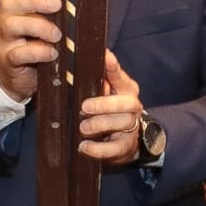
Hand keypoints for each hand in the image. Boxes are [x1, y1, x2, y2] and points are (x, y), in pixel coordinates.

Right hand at [0, 0, 63, 101]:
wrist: (17, 72)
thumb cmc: (33, 36)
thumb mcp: (43, 11)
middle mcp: (7, 15)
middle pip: (10, 0)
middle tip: (56, 3)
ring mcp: (5, 37)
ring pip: (13, 25)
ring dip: (38, 28)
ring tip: (57, 35)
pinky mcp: (8, 58)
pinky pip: (18, 53)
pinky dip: (36, 52)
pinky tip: (50, 52)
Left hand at [78, 51, 143, 166]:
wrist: (124, 141)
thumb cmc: (107, 112)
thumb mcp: (104, 94)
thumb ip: (94, 82)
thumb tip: (74, 65)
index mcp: (125, 89)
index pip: (119, 75)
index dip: (112, 66)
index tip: (104, 57)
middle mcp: (132, 106)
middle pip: (126, 103)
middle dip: (105, 104)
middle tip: (85, 107)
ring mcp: (131, 126)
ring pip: (122, 123)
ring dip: (101, 125)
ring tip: (83, 128)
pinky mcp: (126, 146)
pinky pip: (115, 148)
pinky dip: (99, 149)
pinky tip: (85, 146)